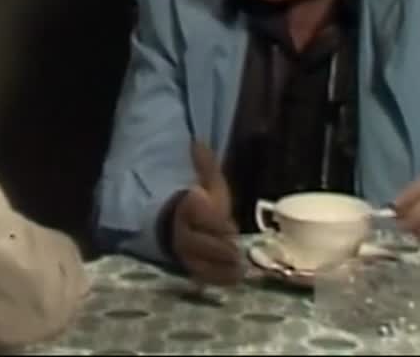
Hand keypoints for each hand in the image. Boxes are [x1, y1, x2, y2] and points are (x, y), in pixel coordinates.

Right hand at [170, 142, 241, 285]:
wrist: (180, 224)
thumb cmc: (203, 203)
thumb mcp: (209, 183)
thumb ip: (206, 165)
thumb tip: (198, 141)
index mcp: (187, 207)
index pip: (204, 217)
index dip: (218, 223)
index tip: (230, 225)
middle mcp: (183, 231)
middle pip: (203, 243)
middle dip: (222, 247)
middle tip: (237, 251)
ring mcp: (184, 252)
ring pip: (202, 262)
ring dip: (222, 266)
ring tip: (240, 268)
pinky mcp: (188, 268)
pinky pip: (202, 276)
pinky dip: (219, 278)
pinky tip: (235, 278)